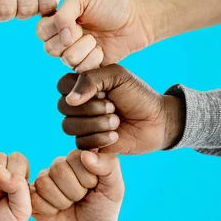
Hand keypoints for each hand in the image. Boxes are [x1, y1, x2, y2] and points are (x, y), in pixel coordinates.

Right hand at [32, 150, 122, 220]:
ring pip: (44, 183)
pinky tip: (56, 212)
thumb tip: (86, 155)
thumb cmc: (103, 210)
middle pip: (58, 169)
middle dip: (74, 191)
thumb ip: (109, 166)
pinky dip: (49, 210)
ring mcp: (44, 181)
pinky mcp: (32, 196)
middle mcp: (60, 166)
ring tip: (69, 205)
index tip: (94, 187)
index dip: (86, 177)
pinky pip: (33, 197)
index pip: (75, 157)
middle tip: (80, 199)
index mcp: (79, 158)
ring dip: (61, 201)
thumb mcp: (115, 188)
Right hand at [36, 0, 154, 68]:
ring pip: (66, 59)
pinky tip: (101, 51)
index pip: (40, 31)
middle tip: (86, 30)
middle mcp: (61, 40)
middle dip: (71, 39)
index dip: (55, 28)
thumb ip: (64, 13)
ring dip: (84, 48)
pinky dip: (93, 59)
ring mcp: (73, 55)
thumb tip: (62, 38)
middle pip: (49, 48)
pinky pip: (80, 69)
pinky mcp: (85, 68)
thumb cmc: (109, 6)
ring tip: (95, 40)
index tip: (74, 20)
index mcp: (57, 22)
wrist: (134, 22)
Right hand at [58, 65, 184, 152]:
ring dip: (96, 124)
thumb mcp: (117, 76)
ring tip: (116, 121)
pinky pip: (80, 143)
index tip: (102, 90)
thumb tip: (70, 100)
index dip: (78, 90)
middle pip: (62, 107)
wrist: (157, 121)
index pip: (62, 86)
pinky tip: (115, 136)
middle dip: (91, 108)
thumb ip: (90, 80)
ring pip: (68, 126)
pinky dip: (99, 139)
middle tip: (113, 107)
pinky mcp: (89, 143)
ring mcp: (83, 125)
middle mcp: (79, 105)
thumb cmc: (138, 95)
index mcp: (82, 85)